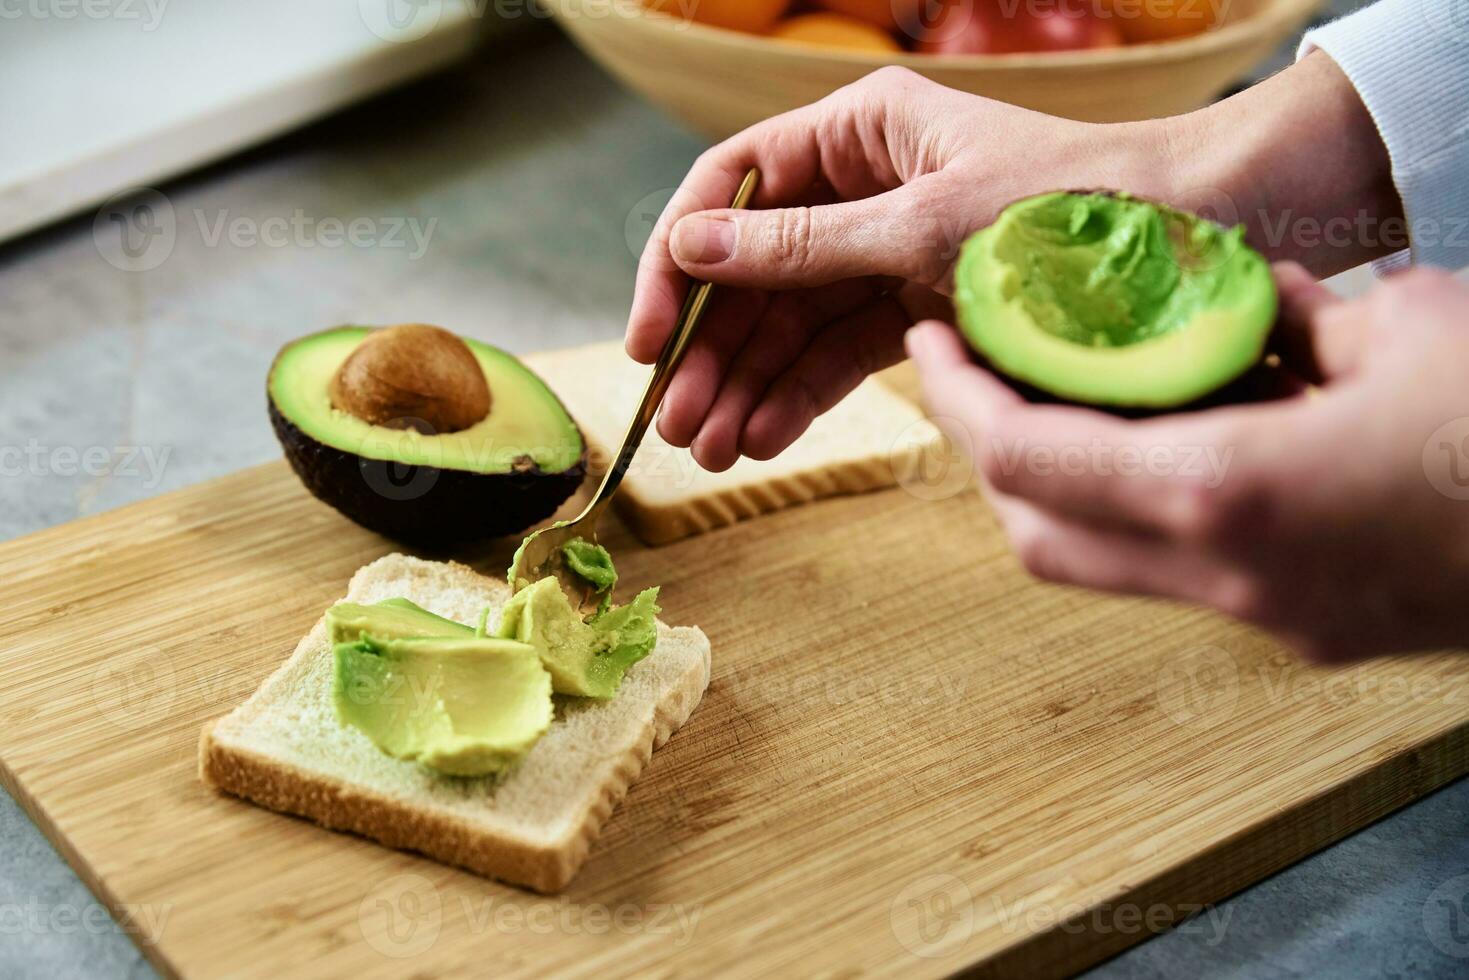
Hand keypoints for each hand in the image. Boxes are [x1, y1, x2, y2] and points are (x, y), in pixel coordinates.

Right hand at [626, 66, 1179, 470]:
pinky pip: (842, 353)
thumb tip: (687, 250)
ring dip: (749, 384)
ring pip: (792, 321)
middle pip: (753, 270)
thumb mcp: (921, 227)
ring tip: (713, 451)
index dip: (676, 264)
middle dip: (712, 348)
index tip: (649, 337)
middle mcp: (862, 185)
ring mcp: (888, 250)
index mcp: (857, 130)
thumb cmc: (1068, 208)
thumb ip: (802, 245)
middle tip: (677, 425)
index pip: (731, 190)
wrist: (1194, 243)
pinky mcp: (917, 307)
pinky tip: (766, 438)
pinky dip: (804, 395)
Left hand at [908, 265, 1468, 662]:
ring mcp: (1265, 620)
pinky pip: (1175, 576)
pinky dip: (1138, 515)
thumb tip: (1231, 309)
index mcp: (1231, 496)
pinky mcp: (1304, 631)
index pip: (1028, 460)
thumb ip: (1285, 321)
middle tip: (983, 373)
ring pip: (1098, 567)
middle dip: (990, 452)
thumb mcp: (1405, 327)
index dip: (962, 399)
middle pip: (1037, 534)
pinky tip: (1167, 447)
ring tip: (1064, 402)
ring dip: (1058, 489)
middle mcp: (1228, 579)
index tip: (936, 343)